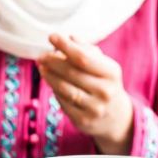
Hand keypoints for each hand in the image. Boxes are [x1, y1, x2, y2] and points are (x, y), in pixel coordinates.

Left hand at [38, 34, 133, 153]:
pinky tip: (50, 81)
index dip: (66, 46)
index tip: (52, 36)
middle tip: (41, 55)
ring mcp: (95, 108)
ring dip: (49, 75)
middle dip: (53, 61)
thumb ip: (87, 50)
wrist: (116, 117)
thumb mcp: (103, 66)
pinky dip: (54, 89)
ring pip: (64, 88)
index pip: (84, 57)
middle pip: (71, 72)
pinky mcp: (83, 120)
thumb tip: (71, 37)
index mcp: (112, 73)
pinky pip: (62, 102)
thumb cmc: (104, 84)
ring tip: (41, 66)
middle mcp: (105, 91)